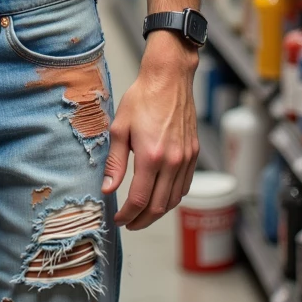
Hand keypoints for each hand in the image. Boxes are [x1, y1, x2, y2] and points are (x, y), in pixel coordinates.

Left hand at [102, 35, 198, 228]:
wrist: (169, 79)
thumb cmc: (142, 98)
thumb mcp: (120, 128)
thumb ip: (115, 162)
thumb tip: (108, 189)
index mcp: (151, 156)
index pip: (139, 200)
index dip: (127, 214)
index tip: (118, 219)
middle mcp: (172, 161)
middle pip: (159, 206)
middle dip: (142, 220)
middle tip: (129, 223)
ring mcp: (186, 159)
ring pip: (174, 199)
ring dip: (158, 212)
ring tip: (142, 214)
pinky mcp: (194, 154)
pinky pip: (185, 185)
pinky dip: (172, 197)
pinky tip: (161, 196)